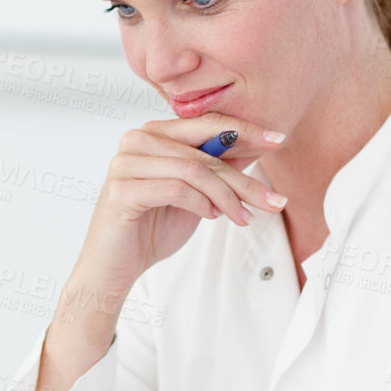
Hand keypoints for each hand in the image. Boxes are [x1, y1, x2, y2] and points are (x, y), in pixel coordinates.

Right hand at [75, 113, 286, 298]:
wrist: (113, 267)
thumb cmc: (150, 229)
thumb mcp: (196, 195)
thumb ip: (218, 168)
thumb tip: (257, 146)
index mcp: (153, 134)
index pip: (205, 123)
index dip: (245, 131)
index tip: (277, 140)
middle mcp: (136, 140)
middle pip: (204, 150)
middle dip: (243, 177)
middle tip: (272, 199)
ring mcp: (125, 163)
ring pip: (194, 170)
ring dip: (226, 196)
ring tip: (241, 217)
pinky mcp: (121, 190)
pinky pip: (176, 189)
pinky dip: (201, 203)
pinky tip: (210, 216)